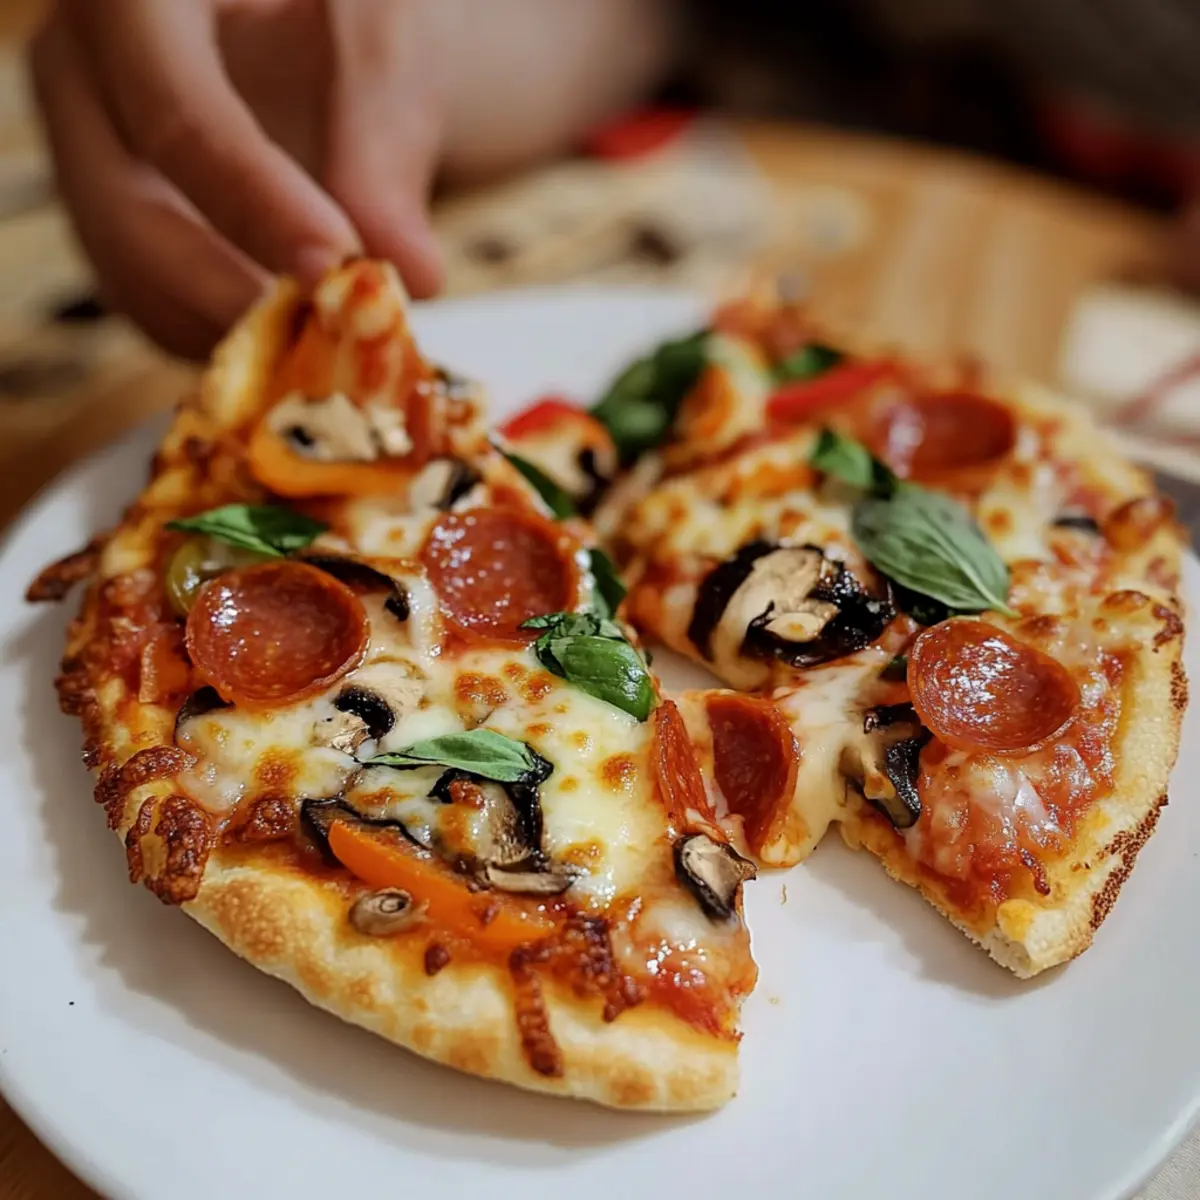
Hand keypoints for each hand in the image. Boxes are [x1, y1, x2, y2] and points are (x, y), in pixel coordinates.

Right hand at [29, 0, 677, 358]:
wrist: (315, 26)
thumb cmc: (344, 13)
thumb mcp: (382, 43)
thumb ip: (388, 144)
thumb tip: (411, 274)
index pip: (178, 117)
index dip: (254, 208)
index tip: (336, 270)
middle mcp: (84, 75)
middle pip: (126, 217)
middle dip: (232, 299)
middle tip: (327, 348)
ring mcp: (89, 156)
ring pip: (131, 279)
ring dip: (233, 337)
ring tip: (330, 355)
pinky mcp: (118, 220)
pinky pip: (152, 304)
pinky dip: (227, 343)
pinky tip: (299, 350)